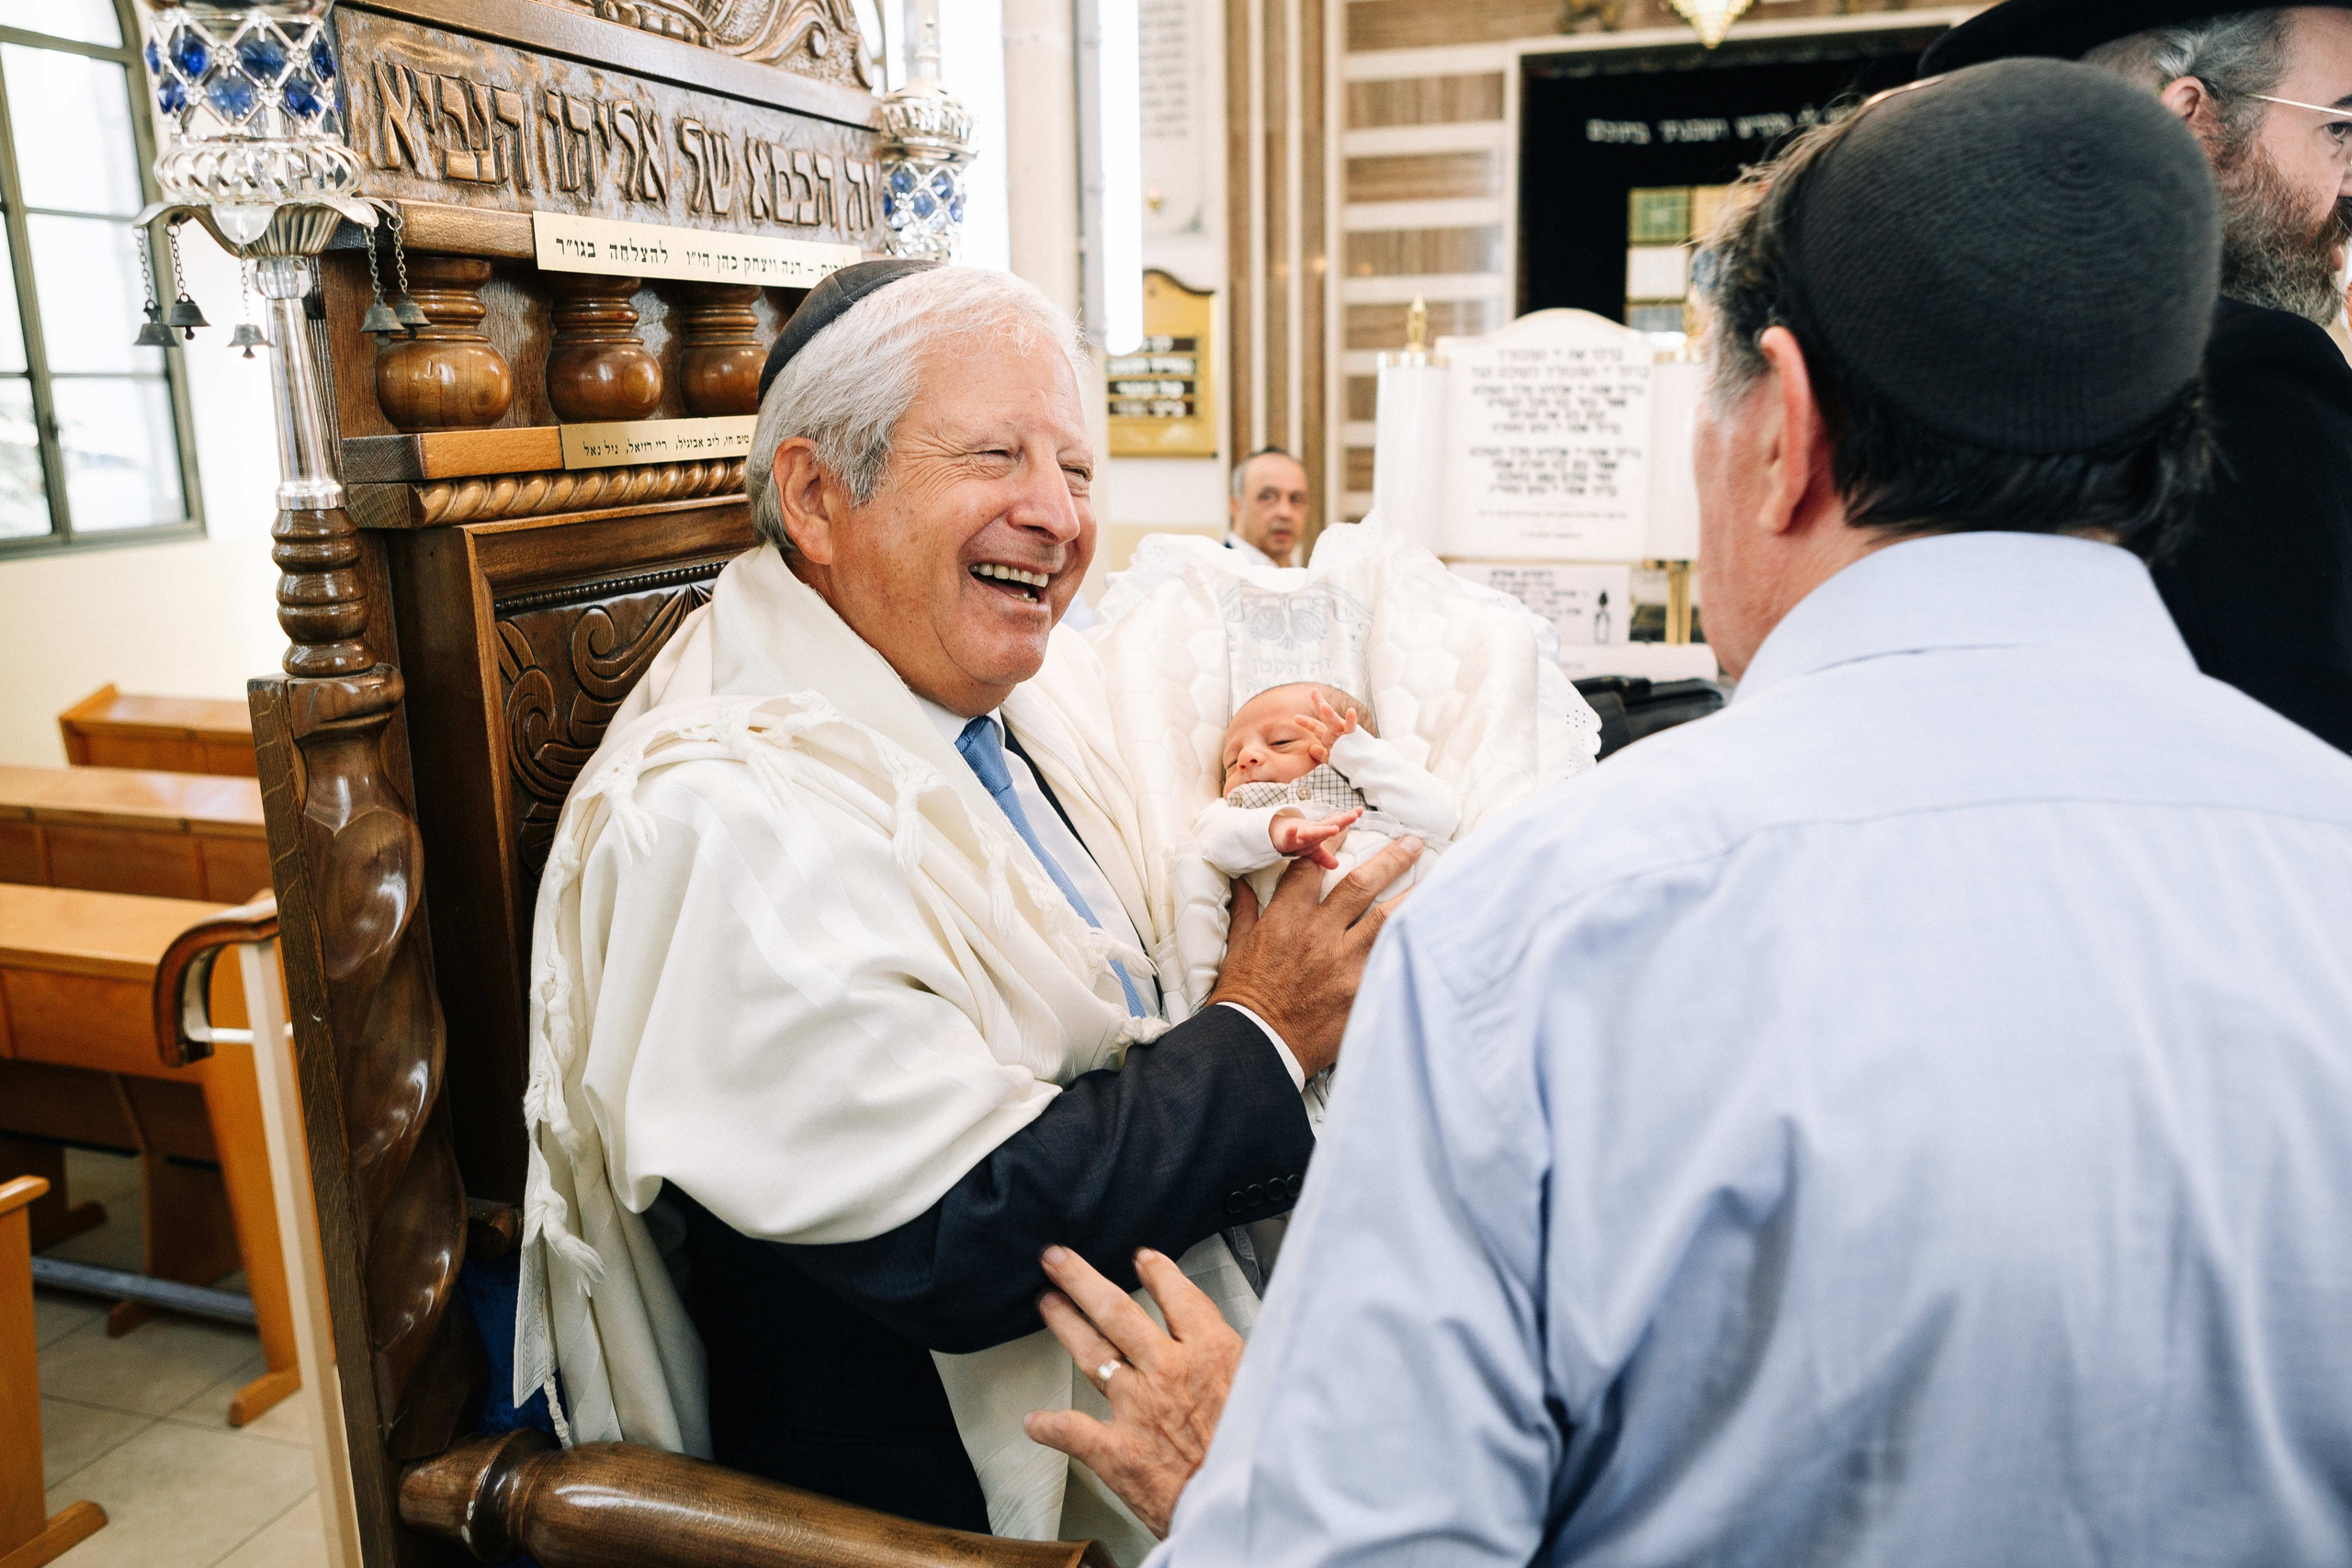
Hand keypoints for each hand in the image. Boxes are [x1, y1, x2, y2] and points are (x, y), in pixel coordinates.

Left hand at [1024, 1245, 1240, 1539]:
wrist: (1243, 1506)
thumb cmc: (1255, 1456)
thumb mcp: (1264, 1388)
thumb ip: (1238, 1362)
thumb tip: (1227, 1344)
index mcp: (1211, 1352)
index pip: (1177, 1295)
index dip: (1157, 1271)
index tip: (1143, 1260)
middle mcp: (1168, 1370)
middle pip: (1116, 1310)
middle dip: (1081, 1280)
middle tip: (1058, 1261)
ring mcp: (1138, 1407)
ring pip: (1091, 1354)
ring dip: (1065, 1325)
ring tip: (1047, 1305)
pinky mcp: (1117, 1449)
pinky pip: (1071, 1430)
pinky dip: (1049, 1426)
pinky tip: (1034, 1420)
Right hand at [1208, 834, 1421, 1074]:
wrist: (1257, 1045)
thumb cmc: (1245, 998)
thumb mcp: (1238, 948)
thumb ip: (1246, 911)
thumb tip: (1242, 884)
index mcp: (1286, 919)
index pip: (1312, 868)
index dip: (1332, 844)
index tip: (1348, 828)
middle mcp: (1319, 934)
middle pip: (1362, 884)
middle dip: (1391, 858)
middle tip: (1413, 842)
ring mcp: (1344, 963)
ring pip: (1388, 918)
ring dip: (1413, 895)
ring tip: (1437, 879)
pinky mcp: (1363, 990)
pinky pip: (1394, 959)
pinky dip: (1413, 942)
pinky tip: (1432, 930)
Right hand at [1270, 807, 1360, 868]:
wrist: (1275, 834)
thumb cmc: (1297, 840)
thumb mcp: (1311, 849)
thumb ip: (1324, 855)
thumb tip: (1336, 865)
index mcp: (1319, 832)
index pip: (1336, 824)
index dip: (1348, 819)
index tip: (1361, 810)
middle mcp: (1311, 831)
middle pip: (1328, 826)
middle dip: (1341, 821)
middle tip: (1354, 816)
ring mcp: (1299, 834)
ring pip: (1313, 833)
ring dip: (1323, 830)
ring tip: (1335, 829)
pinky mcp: (1286, 839)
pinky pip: (1289, 837)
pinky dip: (1290, 832)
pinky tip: (1293, 829)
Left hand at [1293, 691, 1357, 767]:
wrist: (1365, 764)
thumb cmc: (1348, 761)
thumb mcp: (1331, 759)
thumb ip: (1321, 754)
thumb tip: (1311, 748)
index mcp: (1329, 736)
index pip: (1316, 727)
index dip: (1306, 722)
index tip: (1296, 718)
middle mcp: (1336, 731)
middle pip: (1325, 716)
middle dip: (1319, 703)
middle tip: (1313, 691)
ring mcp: (1344, 732)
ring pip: (1335, 721)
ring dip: (1329, 713)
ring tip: (1323, 705)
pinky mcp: (1353, 736)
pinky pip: (1352, 728)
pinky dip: (1351, 720)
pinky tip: (1351, 711)